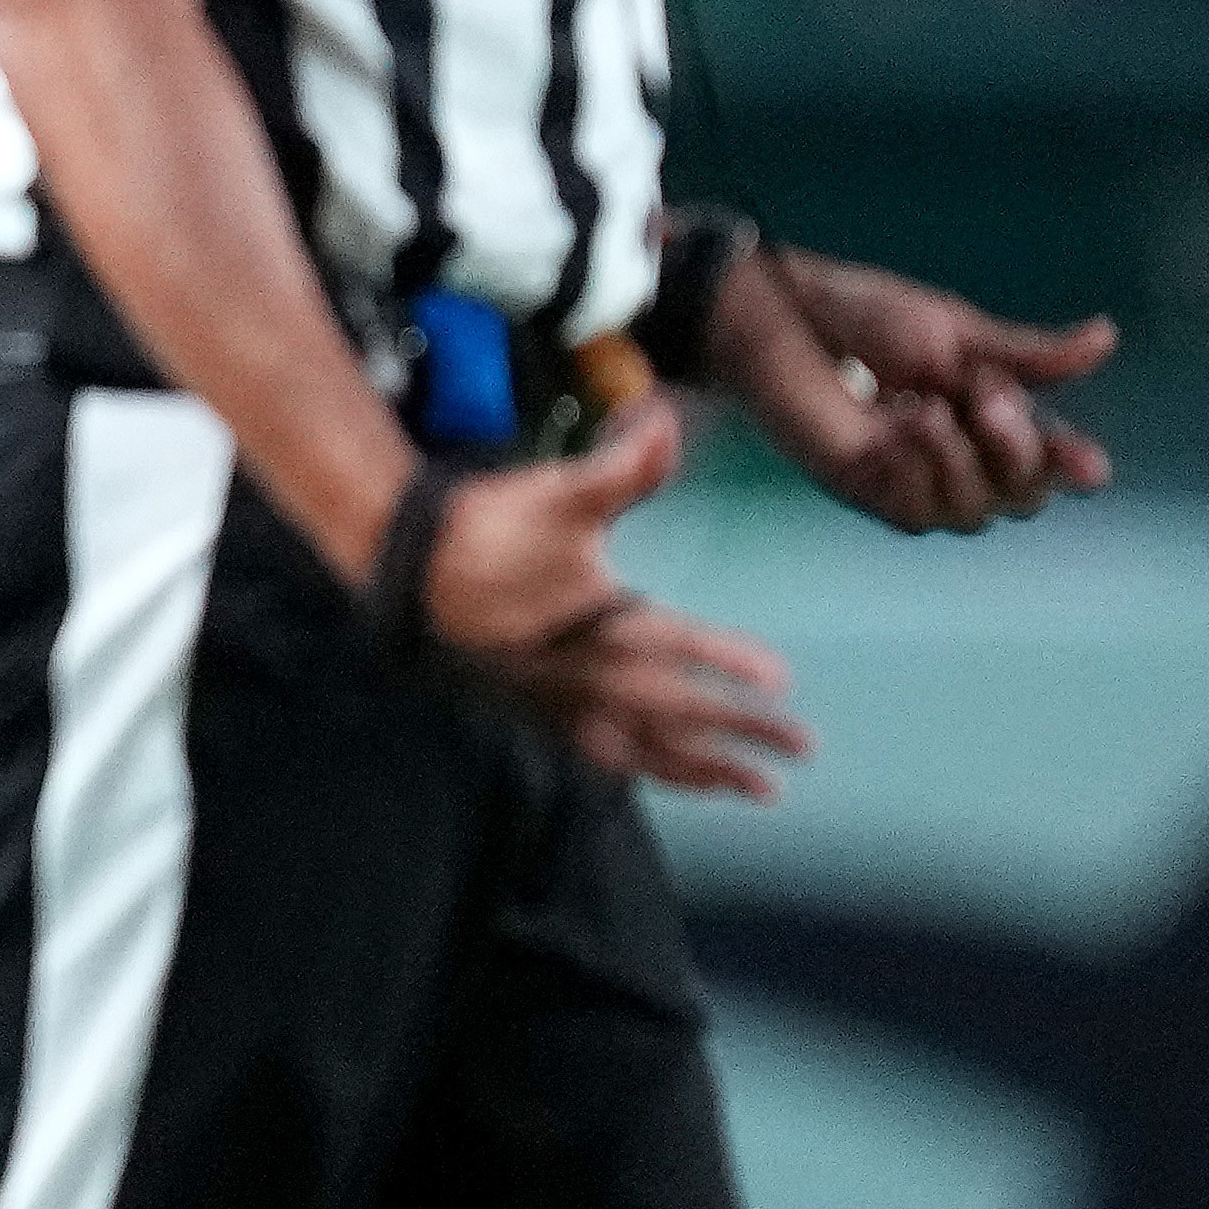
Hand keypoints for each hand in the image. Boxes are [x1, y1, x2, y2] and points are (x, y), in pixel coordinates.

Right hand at [405, 402, 813, 801]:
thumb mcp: (557, 493)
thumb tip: (666, 418)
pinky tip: (674, 776)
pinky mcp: (544, 713)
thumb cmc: (485, 531)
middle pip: (681, 712)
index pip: (682, 647)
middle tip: (801, 746)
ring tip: (757, 789)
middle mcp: (590, 675)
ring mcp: (565, 702)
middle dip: (744, 731)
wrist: (407, 573)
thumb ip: (622, 466)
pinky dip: (652, 769)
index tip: (782, 681)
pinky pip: (610, 755)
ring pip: (649, 749)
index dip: (732, 662)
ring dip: (706, 770)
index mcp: (601, 624)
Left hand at [716, 245, 1115, 534]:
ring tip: (927, 409)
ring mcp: (910, 478)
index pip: (1047, 461)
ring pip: (972, 514)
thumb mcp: (957, 333)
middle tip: (986, 395)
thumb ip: (1025, 356)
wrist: (787, 314)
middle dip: (1017, 455)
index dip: (1070, 466)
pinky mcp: (863, 488)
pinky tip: (896, 433)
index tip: (1089, 466)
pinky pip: (915, 513)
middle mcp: (958, 456)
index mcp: (989, 416)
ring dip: (961, 464)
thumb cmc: (865, 316)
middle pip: (1022, 499)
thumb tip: (1108, 338)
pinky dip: (918, 475)